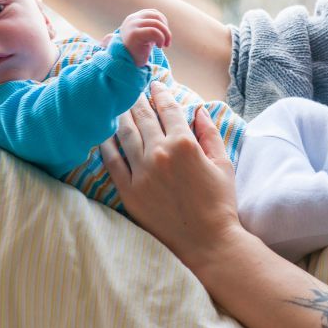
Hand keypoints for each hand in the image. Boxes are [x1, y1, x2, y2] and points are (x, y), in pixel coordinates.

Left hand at [100, 82, 241, 272]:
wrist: (207, 243)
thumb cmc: (219, 203)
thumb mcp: (223, 163)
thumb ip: (210, 133)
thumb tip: (199, 110)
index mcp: (185, 144)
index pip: (168, 109)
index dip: (161, 93)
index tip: (155, 84)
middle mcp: (160, 153)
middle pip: (143, 117)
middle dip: (137, 99)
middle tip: (132, 88)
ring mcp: (141, 173)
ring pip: (125, 134)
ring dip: (121, 115)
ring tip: (118, 105)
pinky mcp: (129, 192)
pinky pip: (112, 162)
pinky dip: (107, 145)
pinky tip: (105, 134)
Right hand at [119, 9, 171, 65]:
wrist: (126, 64)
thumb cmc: (138, 52)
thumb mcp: (145, 36)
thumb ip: (151, 27)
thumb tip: (164, 24)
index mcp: (134, 18)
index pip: (153, 13)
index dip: (163, 22)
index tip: (164, 35)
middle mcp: (132, 19)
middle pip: (156, 16)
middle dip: (166, 29)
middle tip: (167, 43)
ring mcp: (132, 25)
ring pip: (157, 23)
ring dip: (165, 34)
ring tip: (164, 45)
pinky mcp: (135, 34)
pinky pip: (154, 31)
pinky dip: (161, 38)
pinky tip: (159, 46)